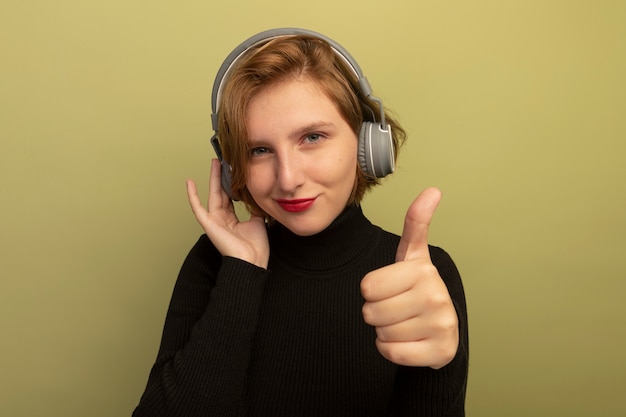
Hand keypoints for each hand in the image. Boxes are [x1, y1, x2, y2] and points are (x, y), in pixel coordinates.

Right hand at [186, 159, 269, 267]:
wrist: (252, 261)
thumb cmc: (255, 247)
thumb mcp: (258, 222)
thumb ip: (254, 210)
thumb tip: (257, 199)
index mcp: (232, 219)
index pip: (230, 197)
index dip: (231, 183)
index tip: (234, 169)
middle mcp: (222, 218)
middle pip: (221, 192)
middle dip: (222, 176)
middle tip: (223, 160)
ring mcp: (214, 220)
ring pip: (212, 194)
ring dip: (213, 178)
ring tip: (214, 162)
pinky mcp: (208, 224)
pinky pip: (197, 208)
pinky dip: (192, 195)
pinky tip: (189, 182)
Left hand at [361, 188, 458, 367]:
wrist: (441, 329)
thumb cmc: (416, 288)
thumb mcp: (412, 255)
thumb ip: (416, 223)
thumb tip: (433, 190)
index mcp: (423, 269)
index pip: (367, 286)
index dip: (372, 291)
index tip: (390, 288)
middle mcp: (435, 294)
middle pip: (371, 312)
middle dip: (377, 313)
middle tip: (396, 308)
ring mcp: (441, 324)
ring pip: (381, 333)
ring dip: (385, 332)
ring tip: (405, 322)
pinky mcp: (440, 351)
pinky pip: (392, 353)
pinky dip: (392, 350)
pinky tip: (409, 340)